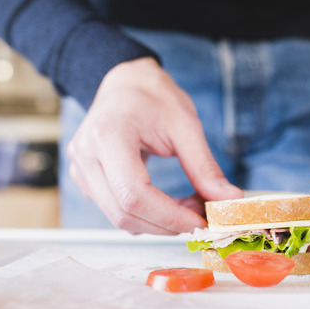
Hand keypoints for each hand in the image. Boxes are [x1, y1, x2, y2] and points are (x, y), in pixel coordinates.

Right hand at [66, 57, 241, 233]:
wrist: (126, 84)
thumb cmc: (153, 97)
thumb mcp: (186, 126)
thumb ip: (205, 167)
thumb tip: (228, 199)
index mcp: (108, 135)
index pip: (134, 194)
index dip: (169, 216)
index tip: (200, 221)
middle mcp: (86, 156)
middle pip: (124, 213)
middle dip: (167, 224)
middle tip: (201, 215)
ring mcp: (81, 171)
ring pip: (120, 219)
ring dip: (160, 223)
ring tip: (190, 205)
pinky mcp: (86, 181)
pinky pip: (117, 211)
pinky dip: (148, 216)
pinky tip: (170, 204)